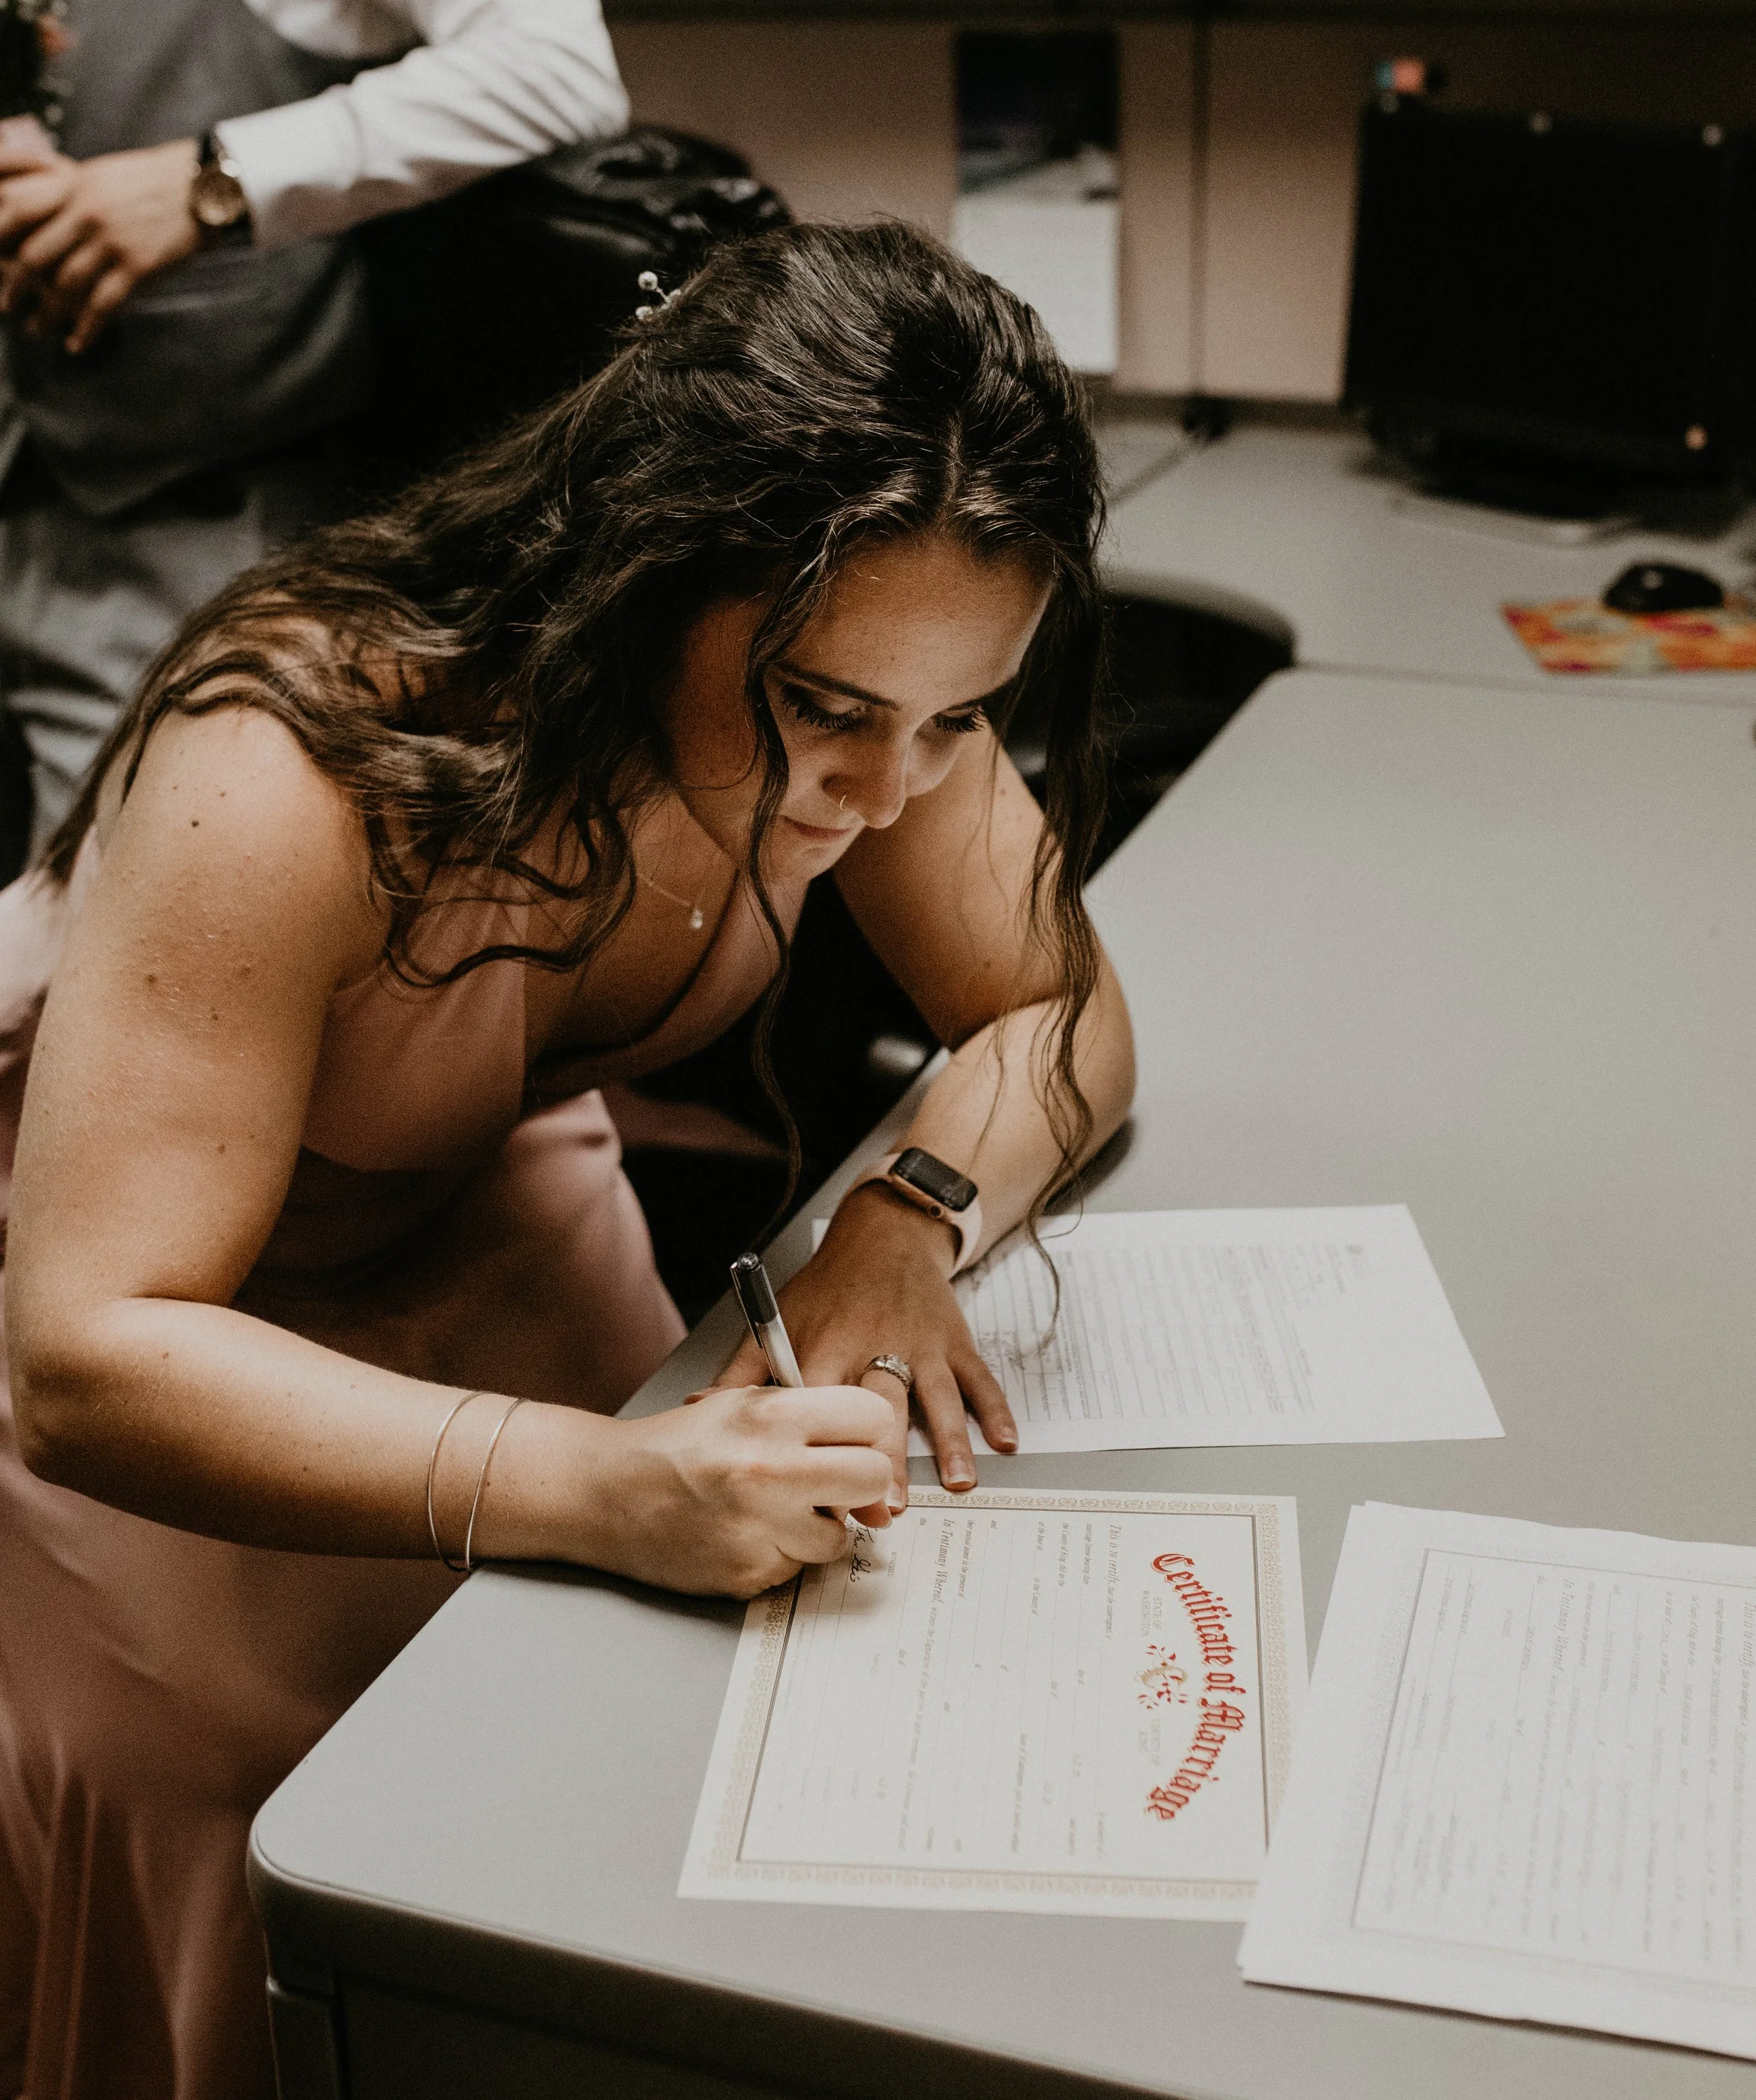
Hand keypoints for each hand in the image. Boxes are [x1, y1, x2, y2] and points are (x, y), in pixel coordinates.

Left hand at [0, 137, 201, 354]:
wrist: (205, 188)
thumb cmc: (157, 181)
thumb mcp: (104, 175)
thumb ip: (73, 193)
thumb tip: (48, 212)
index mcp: (73, 187)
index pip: (18, 210)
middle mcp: (86, 214)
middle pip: (35, 257)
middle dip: (15, 289)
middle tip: (6, 307)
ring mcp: (112, 242)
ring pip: (65, 286)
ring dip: (46, 314)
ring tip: (35, 330)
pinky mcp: (138, 267)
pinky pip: (104, 305)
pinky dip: (86, 329)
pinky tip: (77, 344)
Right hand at [571, 1383, 893, 1598]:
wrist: (604, 1491)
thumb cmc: (674, 1445)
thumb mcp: (741, 1404)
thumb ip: (810, 1418)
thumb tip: (874, 1451)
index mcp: (771, 1416)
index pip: (873, 1417)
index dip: (869, 1431)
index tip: (857, 1441)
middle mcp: (770, 1469)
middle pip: (872, 1478)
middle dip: (859, 1482)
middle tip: (832, 1482)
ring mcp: (760, 1526)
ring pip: (840, 1536)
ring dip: (817, 1526)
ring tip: (776, 1508)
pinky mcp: (748, 1571)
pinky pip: (798, 1568)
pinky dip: (781, 1553)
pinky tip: (747, 1532)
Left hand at [714, 1186, 1016, 1514]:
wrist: (885, 1234)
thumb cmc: (827, 1288)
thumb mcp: (780, 1321)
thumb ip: (742, 1372)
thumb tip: (698, 1409)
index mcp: (827, 1345)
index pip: (819, 1406)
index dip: (818, 1452)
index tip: (818, 1499)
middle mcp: (875, 1344)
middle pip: (880, 1407)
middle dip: (885, 1459)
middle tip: (888, 1509)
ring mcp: (920, 1343)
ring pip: (935, 1396)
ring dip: (947, 1441)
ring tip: (955, 1483)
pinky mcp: (953, 1340)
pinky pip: (978, 1377)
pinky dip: (995, 1409)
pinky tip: (1005, 1443)